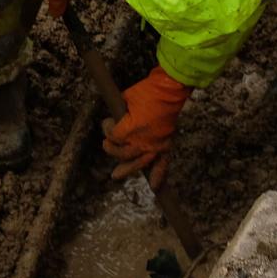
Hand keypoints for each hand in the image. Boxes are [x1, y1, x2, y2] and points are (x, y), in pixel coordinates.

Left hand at [101, 66, 192, 188]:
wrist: (169, 91)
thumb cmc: (146, 91)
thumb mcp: (126, 98)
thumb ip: (119, 111)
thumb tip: (115, 117)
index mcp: (131, 129)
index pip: (114, 137)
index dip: (107, 130)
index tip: (107, 123)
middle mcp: (142, 141)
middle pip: (123, 153)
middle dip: (112, 150)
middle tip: (107, 145)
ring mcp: (155, 145)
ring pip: (138, 163)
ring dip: (127, 170)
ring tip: (116, 175)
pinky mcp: (165, 145)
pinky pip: (163, 164)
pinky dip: (159, 176)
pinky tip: (153, 186)